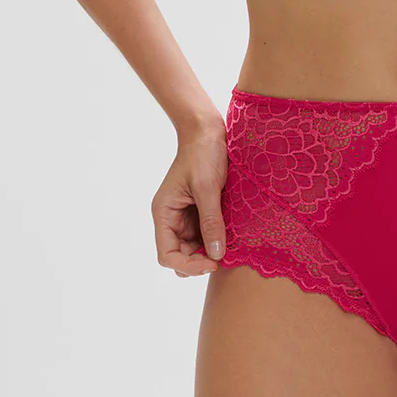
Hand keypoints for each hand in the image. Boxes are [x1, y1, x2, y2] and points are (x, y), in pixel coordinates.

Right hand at [151, 122, 229, 277]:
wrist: (209, 131)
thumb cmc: (203, 154)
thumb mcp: (207, 188)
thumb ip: (211, 221)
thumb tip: (216, 254)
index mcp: (164, 212)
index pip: (167, 255)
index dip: (188, 265)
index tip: (213, 262)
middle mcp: (172, 218)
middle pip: (181, 256)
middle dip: (200, 261)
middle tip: (224, 256)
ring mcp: (187, 216)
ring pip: (195, 249)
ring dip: (210, 251)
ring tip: (230, 246)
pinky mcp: (201, 212)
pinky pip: (207, 235)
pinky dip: (217, 239)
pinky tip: (231, 236)